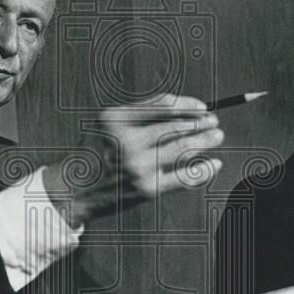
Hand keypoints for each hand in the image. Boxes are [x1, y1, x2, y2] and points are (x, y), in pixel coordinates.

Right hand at [43, 94, 223, 225]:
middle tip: (213, 122)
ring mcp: (138, 166)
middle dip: (201, 122)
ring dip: (206, 141)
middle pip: (176, 126)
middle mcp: (127, 141)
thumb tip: (184, 105)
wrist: (76, 189)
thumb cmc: (97, 151)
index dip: (189, 104)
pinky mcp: (147, 188)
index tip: (203, 107)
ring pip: (184, 149)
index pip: (164, 105)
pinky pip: (184, 178)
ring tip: (216, 136)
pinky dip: (204, 170)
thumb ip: (141, 111)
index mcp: (116, 119)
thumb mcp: (108, 123)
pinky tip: (214, 164)